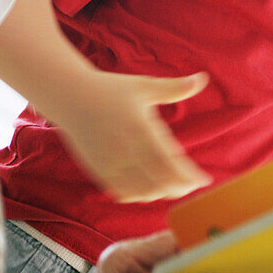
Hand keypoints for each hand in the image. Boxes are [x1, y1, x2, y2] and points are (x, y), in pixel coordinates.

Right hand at [57, 69, 211, 202]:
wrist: (68, 95)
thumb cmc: (110, 88)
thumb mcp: (143, 85)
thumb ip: (174, 88)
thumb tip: (202, 78)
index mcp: (139, 128)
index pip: (169, 163)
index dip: (188, 176)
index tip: (204, 180)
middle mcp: (124, 149)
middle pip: (158, 183)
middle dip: (179, 188)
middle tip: (192, 185)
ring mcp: (109, 162)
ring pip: (141, 192)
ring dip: (160, 192)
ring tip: (173, 186)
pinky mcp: (97, 169)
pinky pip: (122, 191)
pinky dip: (139, 194)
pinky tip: (149, 188)